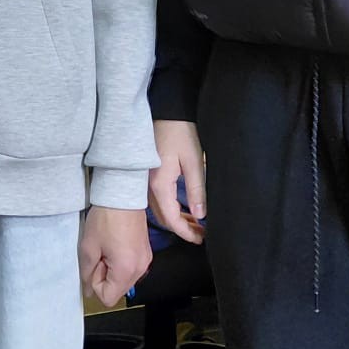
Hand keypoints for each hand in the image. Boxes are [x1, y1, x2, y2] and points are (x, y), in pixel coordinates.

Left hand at [79, 205, 152, 307]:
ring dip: (112, 271)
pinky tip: (115, 245)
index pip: (108, 298)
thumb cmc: (105, 219)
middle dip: (104, 278)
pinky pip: (131, 269)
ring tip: (108, 248)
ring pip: (124, 280)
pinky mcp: (146, 252)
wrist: (123, 194)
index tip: (95, 263)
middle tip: (100, 254)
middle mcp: (140, 269)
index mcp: (126, 270)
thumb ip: (87, 273)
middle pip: (118, 290)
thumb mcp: (88, 247)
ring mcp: (146, 261)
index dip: (96, 284)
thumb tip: (89, 291)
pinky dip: (121, 263)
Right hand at [150, 120, 205, 242]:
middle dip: (183, 229)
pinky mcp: (149, 175)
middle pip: (164, 218)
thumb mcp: (194, 161)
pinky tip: (185, 209)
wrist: (167, 110)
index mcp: (159, 185)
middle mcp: (149, 186)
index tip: (201, 238)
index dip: (186, 232)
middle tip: (202, 233)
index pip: (171, 219)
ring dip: (177, 220)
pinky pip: (158, 200)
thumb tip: (201, 215)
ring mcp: (146, 181)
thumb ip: (197, 190)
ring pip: (160, 210)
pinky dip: (171, 209)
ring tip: (197, 224)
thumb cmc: (180, 132)